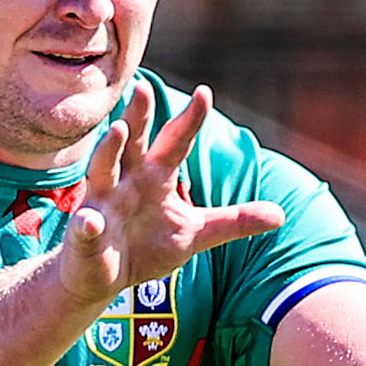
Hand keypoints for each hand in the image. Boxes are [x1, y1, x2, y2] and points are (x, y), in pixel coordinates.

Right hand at [58, 82, 286, 304]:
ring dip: (109, 151)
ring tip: (117, 131)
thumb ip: (233, 221)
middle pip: (133, 142)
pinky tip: (90, 221)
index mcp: (156, 177)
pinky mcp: (85, 233)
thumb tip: (281, 215)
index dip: (189, 119)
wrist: (104, 277)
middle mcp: (127, 181)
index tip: (205, 93)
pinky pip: (85, 226)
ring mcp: (103, 204)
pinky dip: (86, 223)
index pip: (176, 142)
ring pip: (103, 170)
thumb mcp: (195, 234)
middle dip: (138, 116)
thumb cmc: (147, 246)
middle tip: (144, 88)